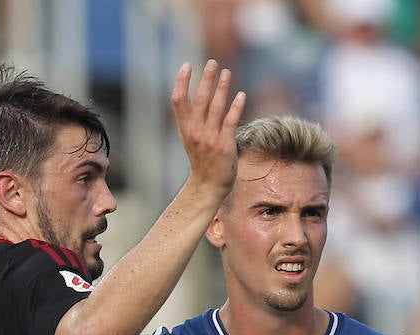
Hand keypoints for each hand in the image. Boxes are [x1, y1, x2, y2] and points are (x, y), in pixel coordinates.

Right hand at [171, 59, 245, 198]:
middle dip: (206, 79)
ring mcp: (210, 139)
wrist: (208, 187)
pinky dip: (235, 107)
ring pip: (216, 108)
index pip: (178, 100)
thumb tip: (201, 95)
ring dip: (222, 88)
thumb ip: (193, 119)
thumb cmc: (202, 161)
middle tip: (212, 62)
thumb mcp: (191, 138)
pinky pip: (230, 122)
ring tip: (226, 72)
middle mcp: (195, 132)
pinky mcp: (225, 146)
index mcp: (185, 129)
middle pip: (199, 99)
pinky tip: (241, 95)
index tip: (186, 65)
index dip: (181, 82)